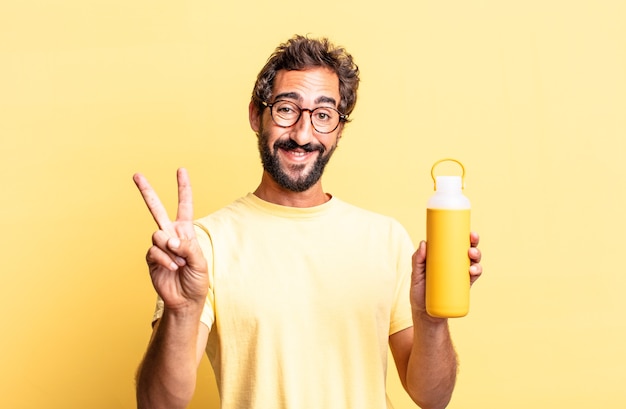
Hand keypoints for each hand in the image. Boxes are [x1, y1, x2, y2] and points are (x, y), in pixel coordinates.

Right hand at [133, 168, 208, 310]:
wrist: (185, 300)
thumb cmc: (197, 279)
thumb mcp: (200, 261)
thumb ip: (188, 248)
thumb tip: (169, 240)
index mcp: (186, 231)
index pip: (184, 205)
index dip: (183, 188)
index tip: (181, 170)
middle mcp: (171, 234)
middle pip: (156, 209)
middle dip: (146, 191)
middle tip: (136, 174)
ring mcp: (159, 246)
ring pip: (158, 235)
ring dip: (171, 251)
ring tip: (180, 264)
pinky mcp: (151, 258)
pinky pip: (154, 251)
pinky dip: (165, 260)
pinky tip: (172, 268)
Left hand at [410, 232, 482, 318]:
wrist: (426, 315)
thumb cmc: (420, 292)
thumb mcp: (416, 275)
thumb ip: (417, 260)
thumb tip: (423, 243)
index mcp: (444, 258)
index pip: (455, 243)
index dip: (464, 235)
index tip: (467, 230)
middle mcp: (454, 264)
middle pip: (468, 250)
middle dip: (473, 243)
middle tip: (472, 241)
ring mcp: (459, 275)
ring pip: (473, 262)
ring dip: (476, 256)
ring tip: (471, 256)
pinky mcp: (463, 287)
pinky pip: (474, 277)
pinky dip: (477, 271)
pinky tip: (474, 270)